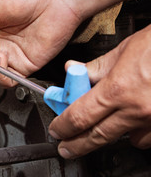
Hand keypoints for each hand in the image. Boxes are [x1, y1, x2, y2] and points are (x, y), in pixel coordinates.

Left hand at [48, 25, 150, 158]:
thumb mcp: (124, 50)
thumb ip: (96, 67)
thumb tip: (73, 70)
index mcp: (118, 88)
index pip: (79, 116)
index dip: (63, 126)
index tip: (56, 130)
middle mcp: (136, 109)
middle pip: (96, 136)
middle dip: (76, 145)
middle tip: (67, 148)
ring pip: (123, 139)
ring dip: (108, 135)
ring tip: (98, 129)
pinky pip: (146, 137)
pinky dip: (135, 133)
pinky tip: (129, 123)